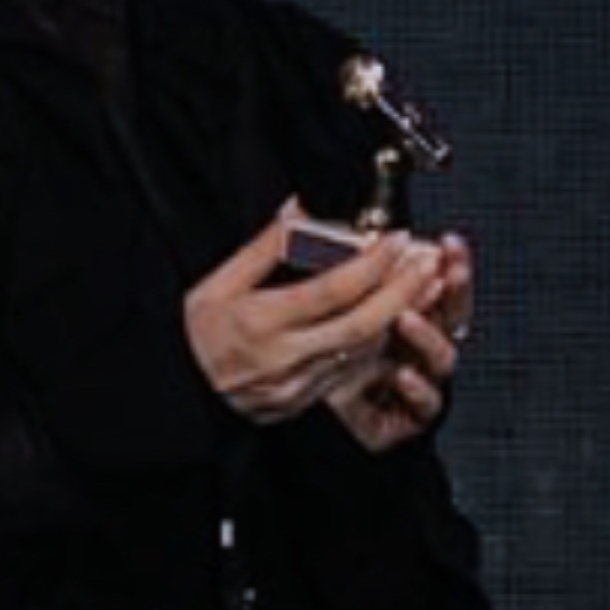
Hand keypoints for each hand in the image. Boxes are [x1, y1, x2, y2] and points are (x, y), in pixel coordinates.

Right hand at [182, 204, 446, 425]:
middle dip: (403, 291)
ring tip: (425, 282)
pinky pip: (353, 370)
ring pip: (364, 350)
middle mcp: (283, 358)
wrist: (180, 393)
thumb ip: (266, 247)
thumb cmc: (196, 336)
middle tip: (429, 262)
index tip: (395, 239)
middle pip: (361, 324)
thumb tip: (301, 208)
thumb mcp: (218, 283)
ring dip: (401, 315)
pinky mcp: (307, 401)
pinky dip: (379, 340)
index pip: (330, 291)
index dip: (370, 264)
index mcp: (259, 322)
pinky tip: (396, 316)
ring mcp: (298, 385)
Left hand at [328, 234, 473, 451]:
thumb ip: (349, 272)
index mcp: (408, 315)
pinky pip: (426, 404)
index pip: (440, 284)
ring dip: (428, 336)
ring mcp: (421, 381)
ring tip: (404, 319)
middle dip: (455, 290)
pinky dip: (416, 389)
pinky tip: (400, 375)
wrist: (296, 410)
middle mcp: (420, 348)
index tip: (448, 243)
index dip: (450, 264)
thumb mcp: (329, 306)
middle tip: (445, 271)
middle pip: (454, 316)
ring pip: (443, 359)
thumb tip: (361, 234)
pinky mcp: (410, 418)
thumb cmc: (316, 356)